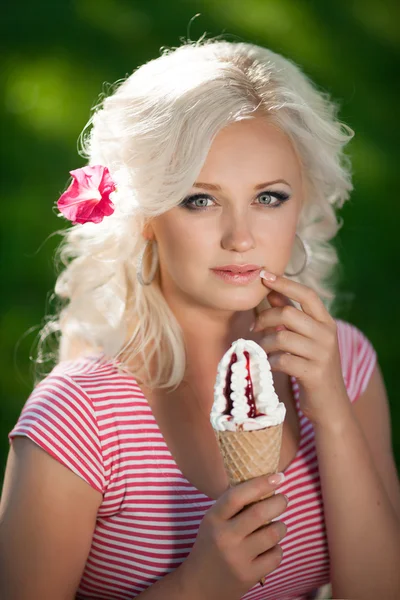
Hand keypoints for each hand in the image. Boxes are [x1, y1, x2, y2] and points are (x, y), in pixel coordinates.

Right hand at [180, 474, 287, 599]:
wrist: (199, 584)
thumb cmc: (210, 545)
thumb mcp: (213, 521)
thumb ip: (233, 505)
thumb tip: (264, 482)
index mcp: (214, 519)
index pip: (237, 496)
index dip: (260, 483)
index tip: (278, 477)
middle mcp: (225, 537)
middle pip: (259, 513)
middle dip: (279, 502)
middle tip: (283, 499)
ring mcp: (238, 558)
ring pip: (273, 534)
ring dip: (281, 526)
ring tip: (278, 525)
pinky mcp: (249, 576)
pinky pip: (276, 556)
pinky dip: (278, 548)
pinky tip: (271, 547)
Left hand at [253, 271, 349, 426]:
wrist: (330, 404)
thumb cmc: (312, 366)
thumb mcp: (306, 338)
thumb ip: (290, 314)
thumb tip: (271, 290)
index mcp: (326, 322)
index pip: (307, 294)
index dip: (285, 283)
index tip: (264, 275)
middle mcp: (327, 334)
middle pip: (288, 313)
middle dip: (264, 318)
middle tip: (253, 328)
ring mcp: (322, 354)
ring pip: (281, 337)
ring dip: (264, 343)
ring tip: (260, 350)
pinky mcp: (314, 373)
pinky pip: (282, 360)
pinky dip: (270, 362)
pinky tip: (269, 365)